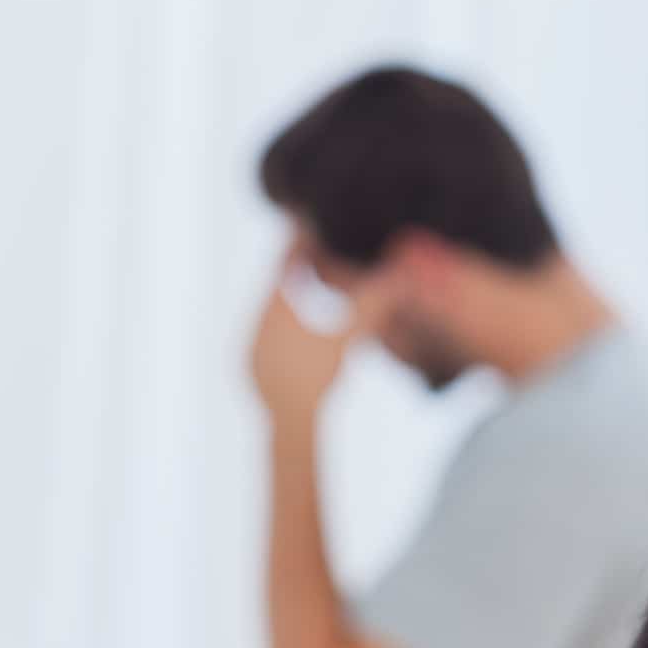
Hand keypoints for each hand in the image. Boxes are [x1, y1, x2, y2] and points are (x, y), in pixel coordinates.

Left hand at [248, 237, 385, 427]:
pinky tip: (292, 334)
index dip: (297, 246)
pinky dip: (278, 327)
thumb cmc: (319, 377)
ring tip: (301, 290)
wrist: (290, 420)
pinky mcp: (248, 366)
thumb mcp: (348, 337)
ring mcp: (248, 346)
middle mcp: (255, 323)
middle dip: (290, 270)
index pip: (284, 267)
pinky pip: (262, 335)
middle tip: (305, 254)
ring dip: (284, 300)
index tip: (306, 227)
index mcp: (276, 310)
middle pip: (272, 287)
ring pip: (265, 313)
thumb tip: (399, 277)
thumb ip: (371, 305)